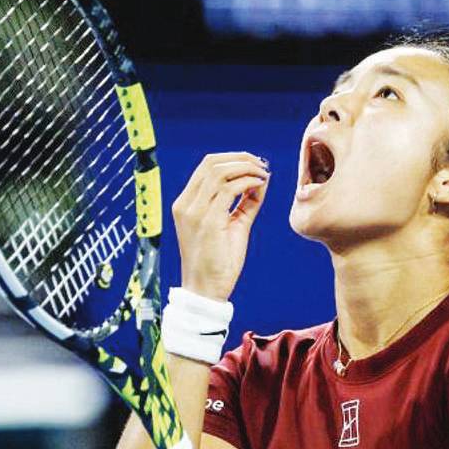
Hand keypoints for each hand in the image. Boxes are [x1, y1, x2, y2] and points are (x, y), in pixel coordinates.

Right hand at [171, 152, 269, 300]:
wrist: (206, 290)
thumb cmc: (219, 262)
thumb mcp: (232, 225)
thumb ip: (244, 203)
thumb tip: (260, 180)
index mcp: (186, 204)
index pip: (206, 167)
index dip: (232, 159)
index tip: (254, 164)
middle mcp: (185, 204)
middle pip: (212, 163)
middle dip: (240, 158)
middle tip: (262, 165)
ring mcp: (194, 212)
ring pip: (220, 172)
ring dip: (246, 168)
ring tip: (263, 174)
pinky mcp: (208, 221)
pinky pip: (229, 189)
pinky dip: (247, 182)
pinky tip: (260, 185)